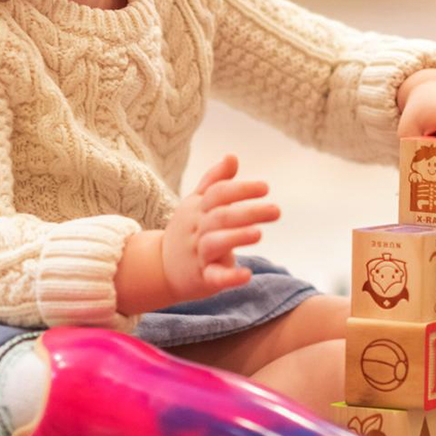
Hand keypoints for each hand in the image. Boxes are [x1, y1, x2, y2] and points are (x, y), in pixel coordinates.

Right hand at [160, 155, 279, 303]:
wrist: (159, 268)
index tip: (265, 188)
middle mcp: (197, 229)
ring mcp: (198, 254)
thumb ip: (215, 181)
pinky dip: (229, 277)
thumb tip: (232, 157)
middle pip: (221, 217)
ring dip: (237, 237)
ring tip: (259, 233)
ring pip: (214, 243)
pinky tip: (246, 275)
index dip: (240, 189)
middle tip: (276, 211)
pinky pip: (214, 277)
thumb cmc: (187, 230)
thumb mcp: (195, 203)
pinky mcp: (202, 278)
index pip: (218, 194)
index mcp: (198, 209)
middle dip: (249, 212)